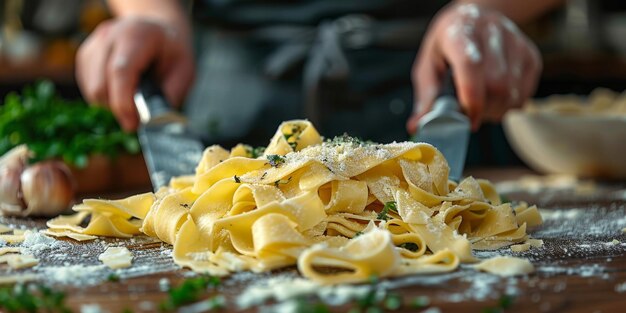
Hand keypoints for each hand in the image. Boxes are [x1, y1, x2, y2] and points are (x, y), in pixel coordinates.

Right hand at [76, 17, 194, 130]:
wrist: (157, 31)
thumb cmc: (172, 53)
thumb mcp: (185, 70)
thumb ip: (171, 93)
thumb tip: (154, 120)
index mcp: (137, 35)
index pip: (121, 71)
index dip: (124, 102)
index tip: (133, 125)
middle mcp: (110, 35)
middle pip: (100, 84)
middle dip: (118, 109)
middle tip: (137, 121)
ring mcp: (95, 44)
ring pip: (91, 89)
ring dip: (110, 105)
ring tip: (132, 103)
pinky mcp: (86, 55)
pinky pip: (87, 87)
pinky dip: (103, 99)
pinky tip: (121, 93)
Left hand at [407, 3, 541, 132]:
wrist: (477, 17)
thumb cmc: (448, 45)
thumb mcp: (429, 63)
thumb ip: (426, 95)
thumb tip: (416, 125)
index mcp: (460, 32)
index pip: (471, 65)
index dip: (470, 98)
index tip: (465, 120)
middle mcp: (492, 32)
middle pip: (496, 85)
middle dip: (482, 111)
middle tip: (469, 116)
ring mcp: (516, 42)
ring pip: (512, 93)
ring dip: (496, 112)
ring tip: (480, 107)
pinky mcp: (531, 55)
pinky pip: (524, 94)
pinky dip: (509, 107)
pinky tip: (495, 100)